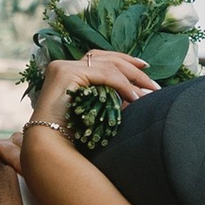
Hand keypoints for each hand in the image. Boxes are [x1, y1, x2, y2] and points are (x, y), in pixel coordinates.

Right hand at [29, 52, 156, 139]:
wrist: (50, 146)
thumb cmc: (72, 134)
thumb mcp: (96, 109)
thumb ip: (111, 97)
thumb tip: (140, 93)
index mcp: (67, 70)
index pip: (100, 58)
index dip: (124, 60)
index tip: (145, 67)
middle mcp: (63, 64)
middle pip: (106, 57)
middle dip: (134, 68)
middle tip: (154, 84)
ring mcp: (63, 67)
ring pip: (107, 65)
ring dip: (133, 79)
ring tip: (150, 93)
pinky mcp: (66, 72)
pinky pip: (104, 75)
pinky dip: (123, 85)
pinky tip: (136, 98)